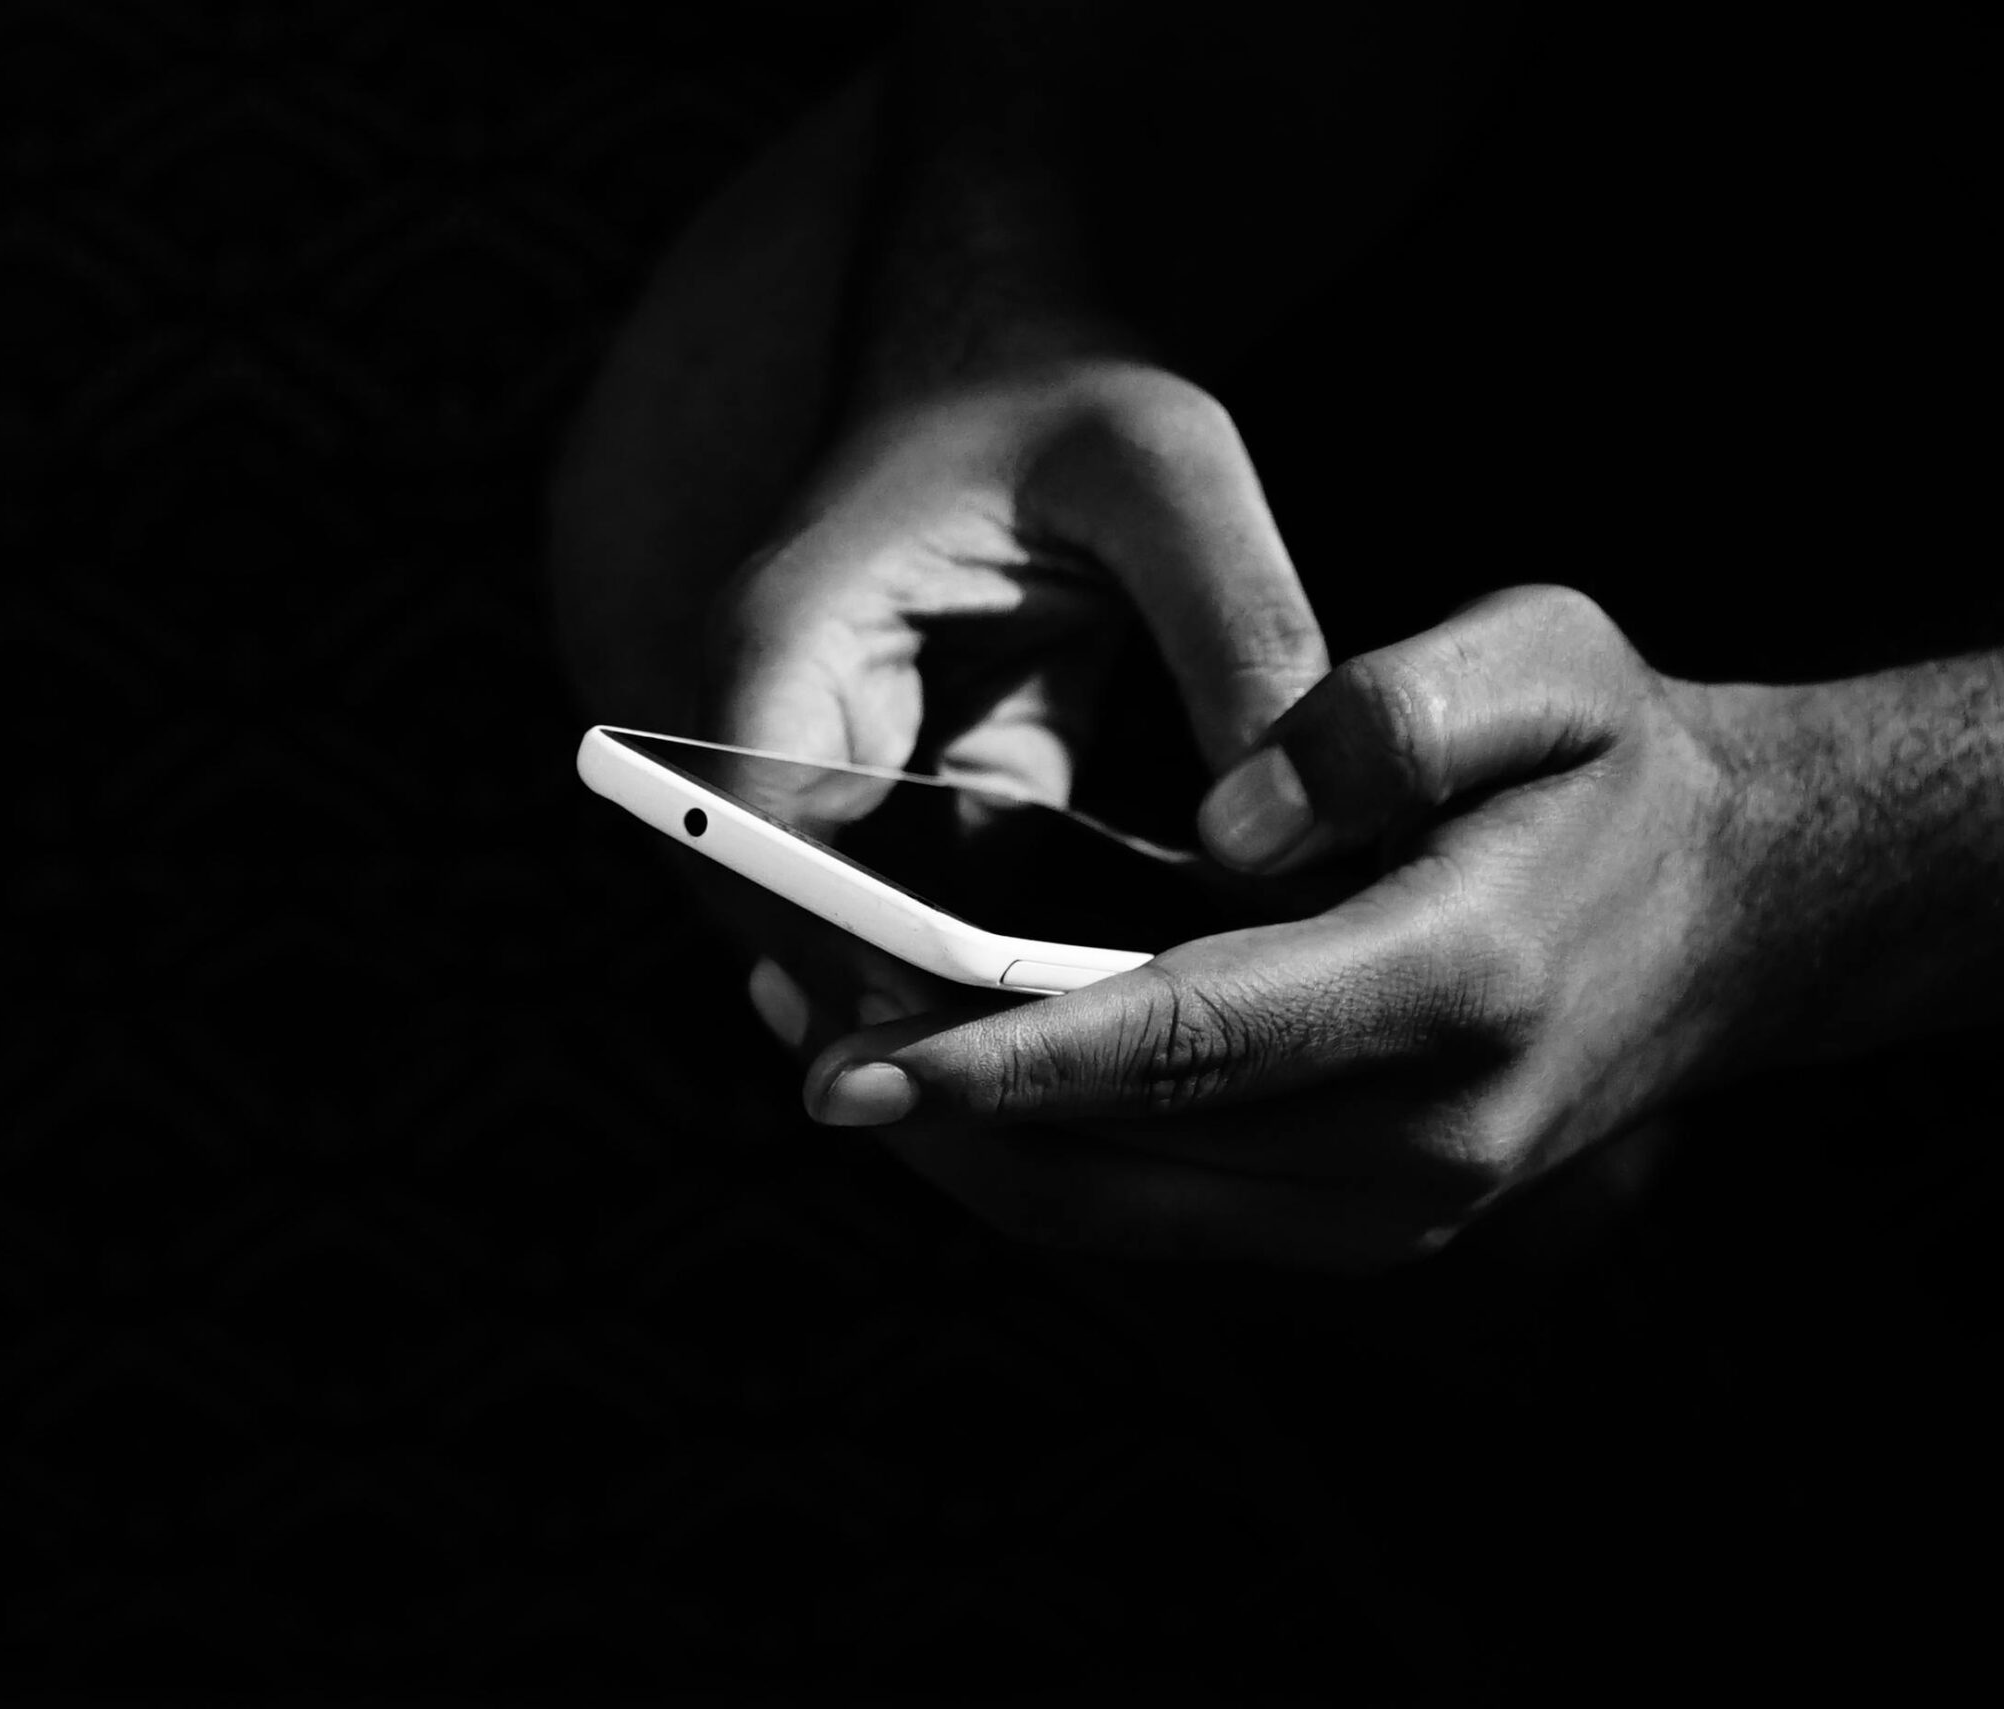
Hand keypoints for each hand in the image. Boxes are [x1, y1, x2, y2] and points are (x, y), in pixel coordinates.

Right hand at [707, 361, 1327, 1047]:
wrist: (1016, 363)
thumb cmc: (1068, 388)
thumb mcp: (1168, 474)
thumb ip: (1237, 631)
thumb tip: (1298, 828)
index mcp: (789, 643)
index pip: (763, 841)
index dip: (849, 952)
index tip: (974, 1038)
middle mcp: (788, 730)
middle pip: (807, 925)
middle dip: (923, 1016)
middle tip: (1075, 1109)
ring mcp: (851, 781)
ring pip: (879, 946)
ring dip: (979, 1012)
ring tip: (1125, 1089)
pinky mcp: (926, 807)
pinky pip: (956, 926)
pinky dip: (1031, 975)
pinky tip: (1153, 1019)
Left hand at [795, 586, 1760, 1270]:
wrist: (1737, 912)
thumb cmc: (1621, 769)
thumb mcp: (1550, 660)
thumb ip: (1391, 715)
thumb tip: (1228, 830)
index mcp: (1454, 989)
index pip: (1181, 1041)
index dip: (1000, 1057)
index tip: (844, 1061)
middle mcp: (1421, 1145)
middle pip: (1115, 1161)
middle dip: (932, 1104)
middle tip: (786, 1007)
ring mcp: (1397, 1214)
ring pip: (1116, 1213)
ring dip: (964, 1140)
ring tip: (829, 1031)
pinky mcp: (1364, 1229)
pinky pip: (1156, 1214)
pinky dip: (1040, 1153)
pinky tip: (953, 1068)